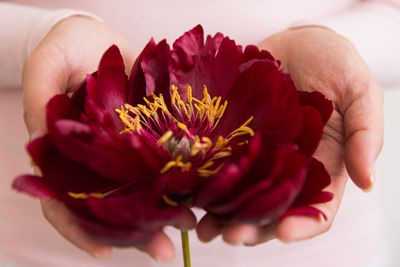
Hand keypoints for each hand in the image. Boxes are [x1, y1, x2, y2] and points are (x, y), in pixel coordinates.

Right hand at [23, 16, 189, 261]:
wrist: (100, 38)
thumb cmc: (67, 47)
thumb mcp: (47, 66)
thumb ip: (41, 100)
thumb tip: (39, 141)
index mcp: (64, 155)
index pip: (65, 202)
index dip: (80, 230)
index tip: (105, 252)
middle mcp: (96, 161)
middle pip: (111, 206)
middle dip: (137, 232)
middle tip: (163, 250)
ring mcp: (124, 152)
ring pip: (142, 191)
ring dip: (164, 213)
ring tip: (188, 226)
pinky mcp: (149, 137)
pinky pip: (163, 163)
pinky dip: (178, 180)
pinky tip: (196, 193)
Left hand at [196, 26, 382, 244]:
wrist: (295, 43)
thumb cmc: (334, 64)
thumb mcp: (359, 92)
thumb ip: (366, 135)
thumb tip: (368, 182)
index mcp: (321, 166)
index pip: (316, 209)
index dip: (301, 225)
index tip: (282, 232)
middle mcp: (286, 169)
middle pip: (270, 210)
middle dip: (251, 228)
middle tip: (231, 235)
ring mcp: (257, 156)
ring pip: (239, 196)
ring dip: (222, 216)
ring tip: (203, 228)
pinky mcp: (232, 140)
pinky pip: (218, 166)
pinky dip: (205, 183)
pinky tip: (190, 193)